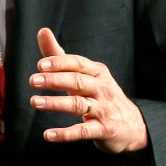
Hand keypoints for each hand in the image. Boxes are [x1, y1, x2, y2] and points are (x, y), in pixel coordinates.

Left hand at [29, 27, 148, 154]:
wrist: (133, 126)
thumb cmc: (100, 95)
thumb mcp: (84, 75)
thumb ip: (60, 56)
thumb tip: (42, 31)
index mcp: (97, 72)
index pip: (78, 63)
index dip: (59, 63)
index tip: (40, 65)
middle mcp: (102, 88)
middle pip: (77, 81)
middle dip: (55, 80)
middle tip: (33, 80)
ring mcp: (104, 110)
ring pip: (78, 105)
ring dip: (55, 103)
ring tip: (35, 102)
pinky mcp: (103, 130)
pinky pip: (82, 131)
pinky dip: (65, 134)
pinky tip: (48, 134)